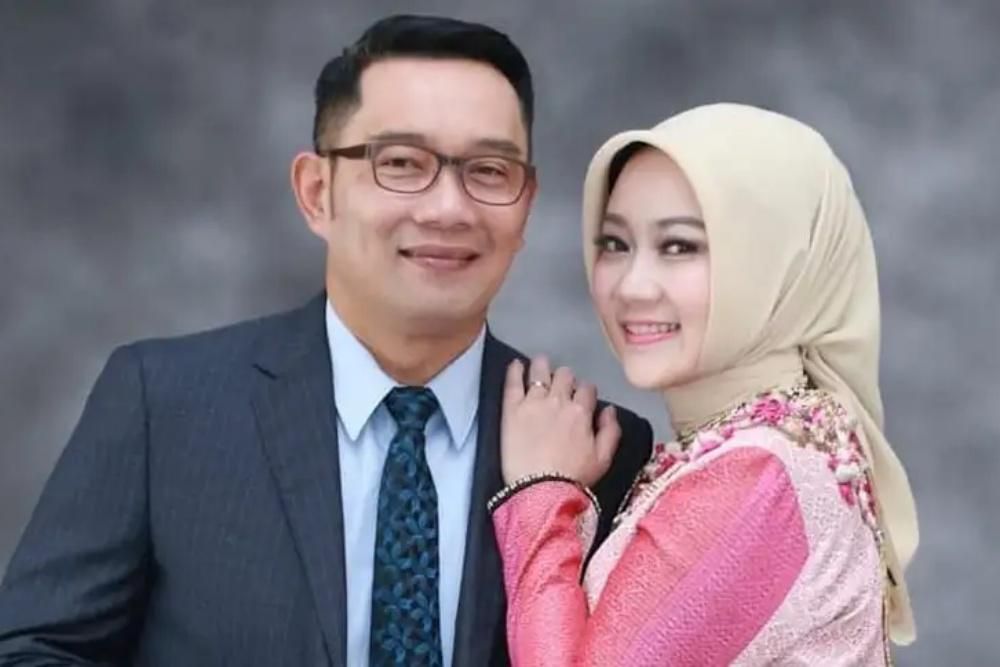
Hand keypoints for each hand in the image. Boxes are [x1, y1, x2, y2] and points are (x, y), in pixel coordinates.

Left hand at [500, 356, 619, 486]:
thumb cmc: (572, 479)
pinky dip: (515, 370)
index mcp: (582, 412)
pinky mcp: (512, 409)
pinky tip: (516, 364)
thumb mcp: (603, 459)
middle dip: (565, 377)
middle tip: (560, 383)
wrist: (540, 490)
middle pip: (565, 376)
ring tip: (540, 363)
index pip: (587, 389)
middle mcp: (559, 401)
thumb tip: (610, 410)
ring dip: (542, 365)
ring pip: (540, 372)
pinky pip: (514, 382)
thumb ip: (611, 431)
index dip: (584, 391)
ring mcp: (534, 403)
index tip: (580, 396)